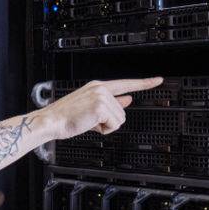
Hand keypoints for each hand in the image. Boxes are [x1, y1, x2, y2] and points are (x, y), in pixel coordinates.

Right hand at [36, 77, 162, 139]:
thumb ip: (110, 103)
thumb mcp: (90, 107)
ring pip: (119, 119)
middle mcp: (100, 89)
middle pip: (122, 111)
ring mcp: (101, 97)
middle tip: (90, 120)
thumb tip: (126, 100)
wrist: (51, 121)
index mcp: (97, 87)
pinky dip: (103, 130)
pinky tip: (89, 125)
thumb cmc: (65, 116)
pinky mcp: (100, 107)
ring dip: (105, 126)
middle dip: (109, 121)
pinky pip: (114, 124)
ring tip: (88, 122)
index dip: (144, 83)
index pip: (126, 84)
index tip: (157, 80)